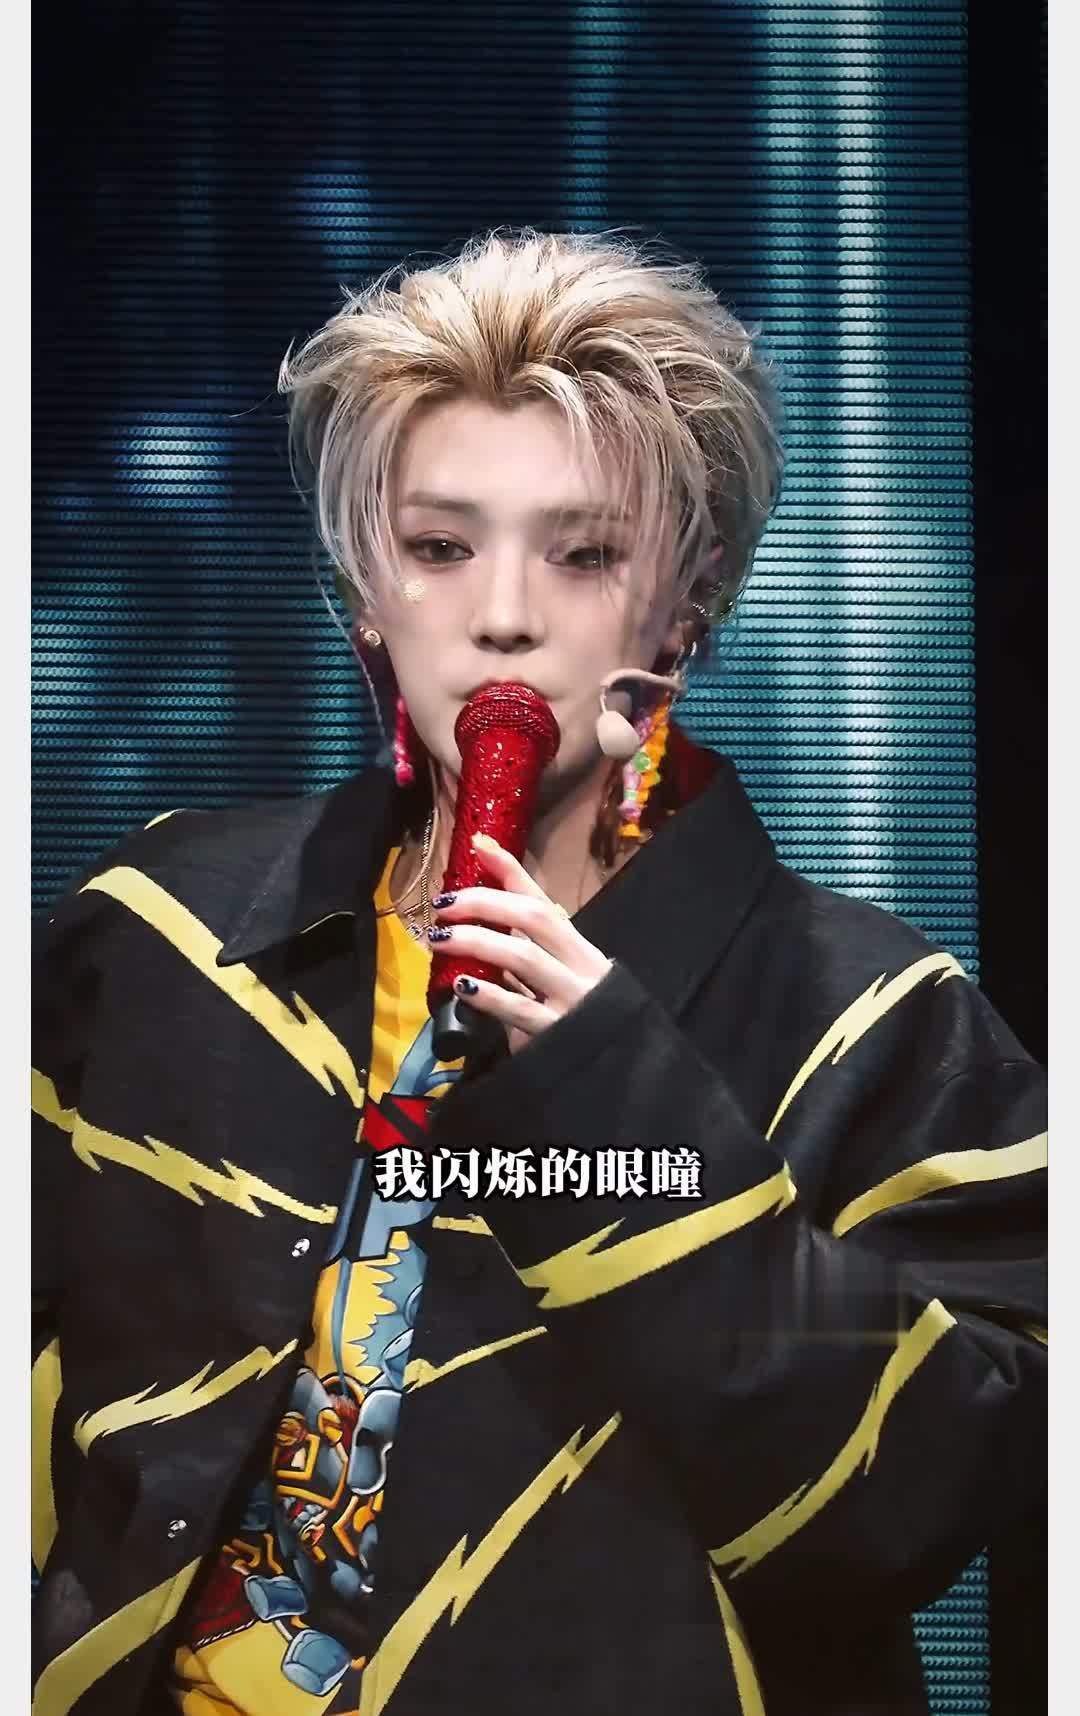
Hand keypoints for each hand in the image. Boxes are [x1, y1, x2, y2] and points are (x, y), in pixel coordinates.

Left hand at [428, 835, 612, 1052]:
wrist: (613, 1063)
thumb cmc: (574, 1016)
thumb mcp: (551, 977)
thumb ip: (524, 948)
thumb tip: (479, 912)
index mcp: (577, 946)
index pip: (541, 899)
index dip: (510, 870)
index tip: (479, 845)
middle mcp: (579, 965)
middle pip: (533, 919)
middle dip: (485, 904)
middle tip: (444, 905)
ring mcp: (570, 998)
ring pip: (523, 957)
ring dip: (476, 942)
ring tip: (440, 939)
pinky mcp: (556, 1033)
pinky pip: (517, 1008)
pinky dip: (487, 994)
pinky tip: (461, 986)